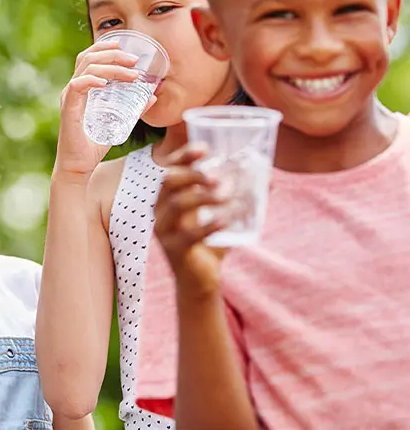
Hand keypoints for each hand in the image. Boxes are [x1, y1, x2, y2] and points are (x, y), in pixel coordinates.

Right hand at [54, 39, 152, 177]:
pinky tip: (106, 83)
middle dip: (113, 53)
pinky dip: (92, 80)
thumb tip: (152, 96)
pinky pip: (77, 86)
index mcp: (83, 88)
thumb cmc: (94, 145)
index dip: (106, 47)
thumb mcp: (119, 123)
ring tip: (130, 73)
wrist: (79, 167)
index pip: (90, 57)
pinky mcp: (68, 109)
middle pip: (88, 57)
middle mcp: (73, 89)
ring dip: (111, 66)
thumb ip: (133, 108)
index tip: (127, 47)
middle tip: (134, 59)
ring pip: (86, 68)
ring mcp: (69, 98)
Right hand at [154, 144, 228, 298]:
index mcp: (168, 196)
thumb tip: (270, 177)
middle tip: (217, 175)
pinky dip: (211, 223)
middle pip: (168, 181)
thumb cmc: (210, 241)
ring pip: (177, 204)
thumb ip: (241, 195)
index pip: (169, 168)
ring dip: (204, 196)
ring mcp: (164, 230)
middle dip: (193, 173)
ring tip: (227, 194)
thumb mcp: (222, 214)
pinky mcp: (175, 249)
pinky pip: (190, 233)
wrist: (200, 281)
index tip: (205, 148)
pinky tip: (228, 219)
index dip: (184, 155)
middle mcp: (160, 209)